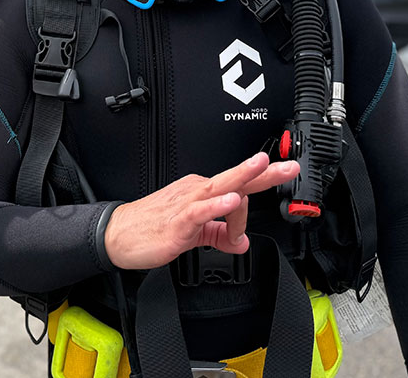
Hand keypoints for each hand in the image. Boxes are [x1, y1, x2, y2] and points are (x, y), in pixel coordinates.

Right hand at [103, 153, 298, 269]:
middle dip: (265, 171)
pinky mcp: (178, 220)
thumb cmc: (151, 227)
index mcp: (201, 192)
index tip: (285, 173)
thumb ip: (219, 235)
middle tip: (289, 165)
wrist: (118, 234)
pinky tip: (230, 202)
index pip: (239, 185)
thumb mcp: (195, 234)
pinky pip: (200, 211)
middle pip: (236, 178)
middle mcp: (197, 191)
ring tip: (262, 166)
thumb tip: (241, 242)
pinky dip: (217, 206)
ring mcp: (187, 203)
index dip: (264, 179)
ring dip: (243, 176)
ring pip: (220, 187)